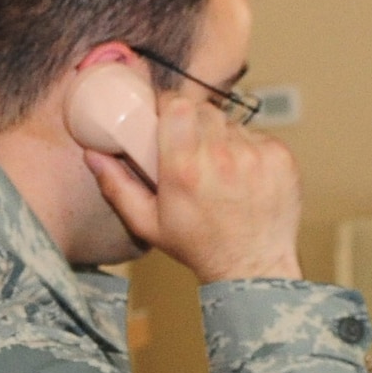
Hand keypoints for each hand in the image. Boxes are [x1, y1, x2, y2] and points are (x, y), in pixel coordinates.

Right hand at [85, 94, 302, 282]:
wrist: (251, 267)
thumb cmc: (197, 246)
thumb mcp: (148, 223)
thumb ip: (117, 186)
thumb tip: (92, 154)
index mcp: (184, 171)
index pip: (177, 106)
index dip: (170, 105)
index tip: (168, 116)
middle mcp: (221, 159)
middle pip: (204, 110)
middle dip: (195, 122)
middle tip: (192, 145)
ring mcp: (255, 157)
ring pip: (231, 123)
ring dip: (223, 138)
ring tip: (220, 168)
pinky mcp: (280, 158)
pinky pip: (258, 135)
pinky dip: (249, 149)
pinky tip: (244, 175)